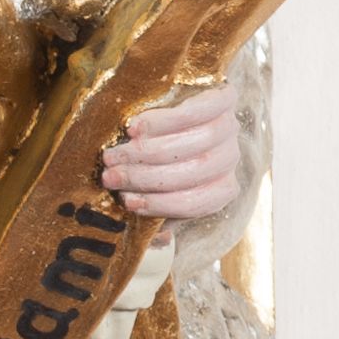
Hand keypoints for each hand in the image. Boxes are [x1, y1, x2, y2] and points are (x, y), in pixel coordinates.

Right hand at [99, 81, 240, 221]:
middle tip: (109, 177)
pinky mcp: (224, 99)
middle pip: (192, 173)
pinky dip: (160, 122)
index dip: (159, 205)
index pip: (195, 203)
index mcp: (221, 189)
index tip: (126, 202)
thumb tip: (157, 239)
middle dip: (144, 178)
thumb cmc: (164, 156)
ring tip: (112, 156)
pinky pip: (193, 113)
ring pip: (191, 145)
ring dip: (144, 153)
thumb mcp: (163, 188)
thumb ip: (160, 210)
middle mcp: (230, 160)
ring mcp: (229, 129)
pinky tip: (134, 129)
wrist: (181, 104)